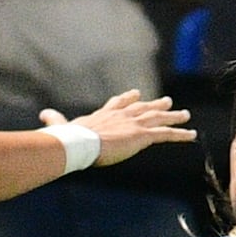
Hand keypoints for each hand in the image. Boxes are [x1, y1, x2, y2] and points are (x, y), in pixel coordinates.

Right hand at [55, 88, 193, 162]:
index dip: (128, 99)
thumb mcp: (63, 128)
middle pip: (143, 107)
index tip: (136, 93)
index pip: (119, 104)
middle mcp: (122, 115)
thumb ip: (55, 121)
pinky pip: (167, 134)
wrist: (80, 142)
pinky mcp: (143, 135)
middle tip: (168, 101)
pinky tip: (192, 134)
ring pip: (159, 118)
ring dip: (174, 116)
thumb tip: (43, 115)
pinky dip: (181, 134)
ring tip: (186, 115)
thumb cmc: (70, 138)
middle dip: (156, 104)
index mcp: (104, 115)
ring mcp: (134, 123)